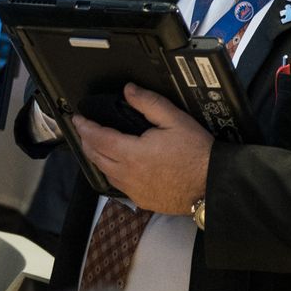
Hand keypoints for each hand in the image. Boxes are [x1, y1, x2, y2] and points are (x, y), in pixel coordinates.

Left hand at [70, 83, 208, 213]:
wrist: (212, 185)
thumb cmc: (197, 154)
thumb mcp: (174, 119)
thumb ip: (148, 103)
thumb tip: (129, 90)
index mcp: (133, 153)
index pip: (98, 138)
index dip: (85, 127)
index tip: (78, 119)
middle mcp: (128, 175)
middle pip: (95, 157)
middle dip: (86, 141)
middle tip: (83, 130)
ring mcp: (134, 190)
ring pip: (105, 173)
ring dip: (97, 158)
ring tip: (96, 145)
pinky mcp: (142, 200)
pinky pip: (119, 185)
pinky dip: (112, 172)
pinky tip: (118, 166)